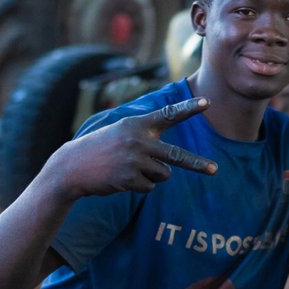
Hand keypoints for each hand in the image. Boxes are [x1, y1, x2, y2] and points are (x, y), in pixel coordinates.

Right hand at [48, 97, 217, 197]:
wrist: (72, 167)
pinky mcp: (129, 179)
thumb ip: (145, 136)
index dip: (188, 108)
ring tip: (129, 169)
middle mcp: (138, 140)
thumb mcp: (121, 132)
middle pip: (176, 156)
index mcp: (137, 124)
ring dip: (152, 176)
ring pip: (163, 174)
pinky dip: (140, 186)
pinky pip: (149, 187)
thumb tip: (170, 162)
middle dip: (197, 164)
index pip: (168, 114)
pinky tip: (122, 179)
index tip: (207, 102)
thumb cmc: (100, 149)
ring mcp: (134, 160)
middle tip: (215, 170)